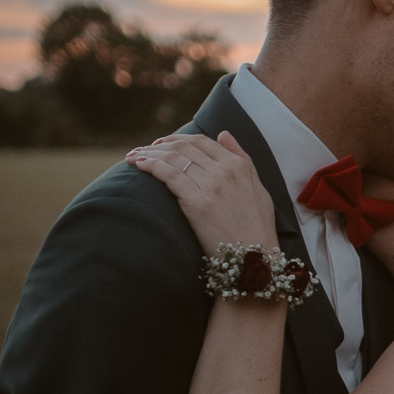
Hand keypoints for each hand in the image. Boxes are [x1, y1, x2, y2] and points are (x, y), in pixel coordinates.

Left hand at [126, 131, 276, 250]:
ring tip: (134, 156)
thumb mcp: (259, 189)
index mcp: (239, 165)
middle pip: (184, 147)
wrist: (255, 259)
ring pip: (173, 157)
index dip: (178, 139)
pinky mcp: (198, 202)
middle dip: (159, 145)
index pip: (202, 142)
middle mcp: (226, 170)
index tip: (163, 144)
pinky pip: (168, 174)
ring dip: (149, 153)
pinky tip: (138, 164)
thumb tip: (223, 133)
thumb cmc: (258, 229)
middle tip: (143, 149)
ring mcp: (212, 185)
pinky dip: (150, 165)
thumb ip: (242, 159)